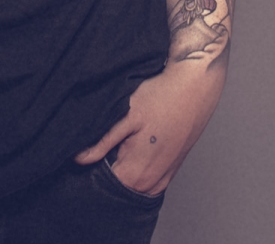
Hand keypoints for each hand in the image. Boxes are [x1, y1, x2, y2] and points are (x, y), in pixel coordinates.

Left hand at [74, 55, 226, 196]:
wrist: (195, 87)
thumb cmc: (161, 97)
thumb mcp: (126, 116)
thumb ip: (102, 142)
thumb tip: (79, 159)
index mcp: (135, 174)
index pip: (101, 184)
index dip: (89, 169)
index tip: (84, 151)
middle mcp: (150, 184)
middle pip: (116, 186)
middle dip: (104, 170)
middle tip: (100, 144)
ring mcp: (162, 179)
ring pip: (130, 184)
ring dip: (120, 169)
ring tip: (117, 144)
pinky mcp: (170, 171)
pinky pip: (145, 180)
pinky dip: (135, 169)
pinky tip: (132, 148)